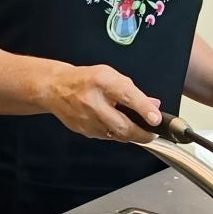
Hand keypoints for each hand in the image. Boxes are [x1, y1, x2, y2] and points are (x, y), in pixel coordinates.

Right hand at [38, 64, 164, 143]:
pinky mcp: (83, 130)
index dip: (144, 109)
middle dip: (141, 133)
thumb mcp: (111, 76)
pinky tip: (117, 127)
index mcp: (102, 81)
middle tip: (151, 134)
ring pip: (116, 135)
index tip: (156, 119)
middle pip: (122, 125)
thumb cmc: (86, 80)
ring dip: (129, 135)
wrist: (56, 89)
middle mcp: (93, 101)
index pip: (127, 96)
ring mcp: (87, 118)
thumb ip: (132, 91)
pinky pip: (106, 137)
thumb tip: (153, 105)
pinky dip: (116, 134)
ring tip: (136, 130)